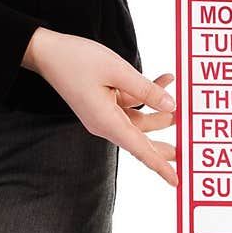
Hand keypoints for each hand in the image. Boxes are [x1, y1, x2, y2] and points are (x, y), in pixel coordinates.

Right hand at [22, 27, 178, 185]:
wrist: (47, 52)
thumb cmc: (77, 59)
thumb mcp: (117, 70)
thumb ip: (146, 90)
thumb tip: (171, 105)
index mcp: (106, 121)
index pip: (140, 149)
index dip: (160, 165)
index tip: (176, 180)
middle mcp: (104, 123)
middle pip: (140, 140)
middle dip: (162, 144)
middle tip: (184, 150)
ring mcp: (103, 113)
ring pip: (137, 120)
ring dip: (157, 111)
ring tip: (178, 101)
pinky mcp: (102, 103)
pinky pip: (129, 105)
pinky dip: (145, 95)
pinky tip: (163, 81)